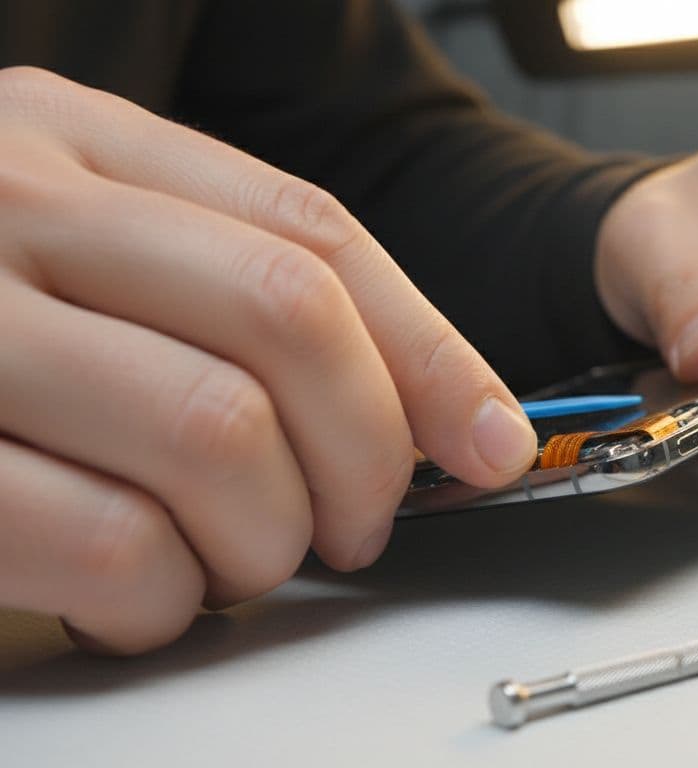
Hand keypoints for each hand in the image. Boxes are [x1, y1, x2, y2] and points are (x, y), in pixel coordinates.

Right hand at [0, 68, 537, 653]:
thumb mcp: (71, 252)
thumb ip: (219, 297)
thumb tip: (428, 411)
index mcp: (73, 144)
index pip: (315, 237)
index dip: (433, 352)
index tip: (492, 440)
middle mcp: (6, 202)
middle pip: (285, 323)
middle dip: (364, 452)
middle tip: (356, 522)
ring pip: (213, 431)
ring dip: (267, 534)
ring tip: (242, 561)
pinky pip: (103, 537)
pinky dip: (164, 594)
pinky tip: (147, 595)